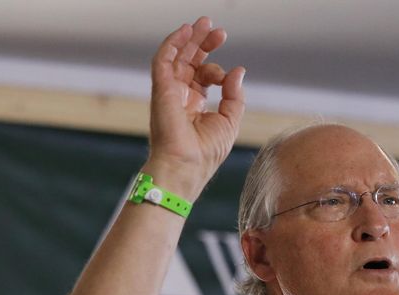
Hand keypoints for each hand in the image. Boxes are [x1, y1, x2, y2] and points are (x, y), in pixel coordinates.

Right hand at [146, 17, 245, 200]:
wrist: (186, 166)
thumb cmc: (206, 152)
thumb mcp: (230, 121)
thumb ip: (234, 95)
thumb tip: (238, 70)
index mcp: (195, 105)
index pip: (203, 77)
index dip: (217, 70)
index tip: (230, 73)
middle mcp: (180, 96)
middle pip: (190, 62)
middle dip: (203, 45)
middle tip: (218, 31)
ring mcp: (168, 91)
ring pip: (177, 57)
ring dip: (190, 39)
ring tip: (203, 24)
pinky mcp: (160, 89)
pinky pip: (163, 59)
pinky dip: (173, 43)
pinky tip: (185, 31)